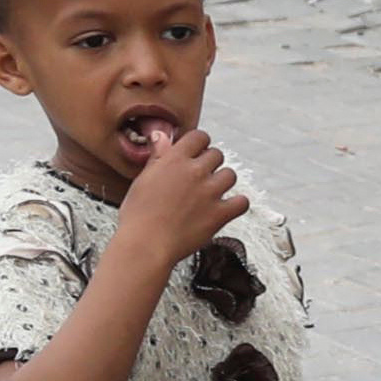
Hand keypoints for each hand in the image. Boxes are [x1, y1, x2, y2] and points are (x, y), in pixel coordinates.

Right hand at [102, 126, 252, 264]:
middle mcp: (195, 172)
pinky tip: (229, 207)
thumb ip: (157, 156)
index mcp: (174, 160)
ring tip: (212, 193)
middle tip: (201, 177)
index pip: (199, 137)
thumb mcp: (143, 178)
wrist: (146, 244)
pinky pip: (242, 202)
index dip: (199, 144)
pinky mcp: (220, 214)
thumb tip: (161, 135)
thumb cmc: (138, 216)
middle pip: (216, 155)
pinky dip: (238, 204)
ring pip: (230, 175)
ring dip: (223, 182)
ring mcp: (209, 192)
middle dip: (210, 164)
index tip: (196, 153)